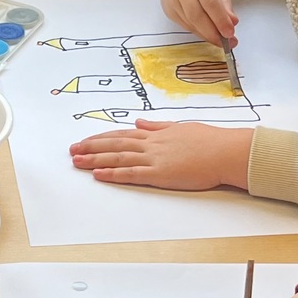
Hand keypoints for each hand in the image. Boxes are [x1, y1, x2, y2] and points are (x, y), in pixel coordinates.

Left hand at [70, 120, 251, 190]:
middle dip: (91, 147)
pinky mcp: (160, 174)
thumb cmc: (210, 141)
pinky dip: (113, 173)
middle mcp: (151, 144)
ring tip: (76, 161)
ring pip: (118, 157)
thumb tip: (141, 122)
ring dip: (95, 159)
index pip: (123, 135)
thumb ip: (159, 127)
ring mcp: (154, 158)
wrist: (226, 151)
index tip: (86, 140)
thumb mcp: (181, 128)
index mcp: (156, 134)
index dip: (102, 138)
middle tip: (71, 150)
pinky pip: (131, 173)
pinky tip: (98, 174)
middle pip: (115, 144)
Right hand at [161, 0, 237, 45]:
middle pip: (196, 15)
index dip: (220, 19)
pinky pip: (185, 25)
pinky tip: (208, 34)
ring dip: (206, 35)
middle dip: (212, 32)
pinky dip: (198, 32)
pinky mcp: (168, 10)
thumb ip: (225, 2)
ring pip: (190, 23)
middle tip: (227, 42)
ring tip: (220, 41)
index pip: (209, 1)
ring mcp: (171, 0)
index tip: (230, 33)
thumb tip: (232, 23)